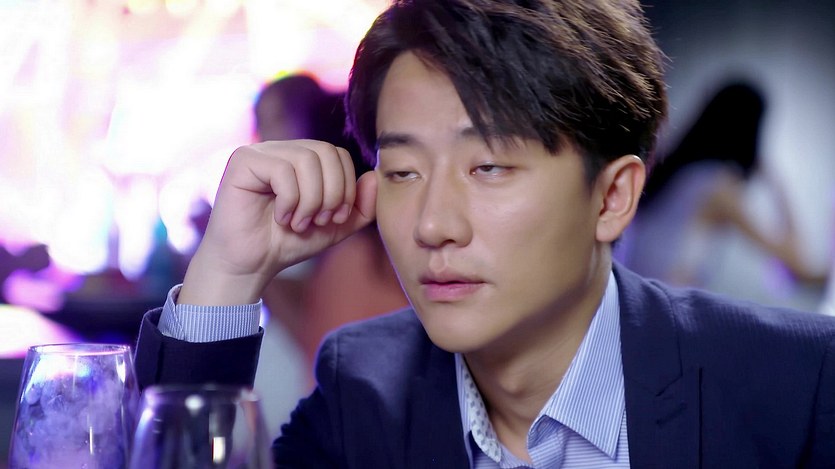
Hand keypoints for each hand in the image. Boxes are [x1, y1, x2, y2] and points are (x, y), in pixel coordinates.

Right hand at [178, 140, 376, 304]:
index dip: (346, 186)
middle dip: (332, 192)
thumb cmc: (287, 243)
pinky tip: (280, 218)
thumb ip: (360, 207)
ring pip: (306, 159)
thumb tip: (375, 176)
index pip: (338, 154)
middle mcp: (281, 149)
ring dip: (311, 200)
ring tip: (299, 223)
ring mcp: (260, 151)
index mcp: (301, 158)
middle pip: (326, 151)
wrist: (251, 265)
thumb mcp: (335, 227)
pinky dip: (290, 200)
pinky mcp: (243, 161)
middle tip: (319, 221)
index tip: (335, 218)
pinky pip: (282, 169)